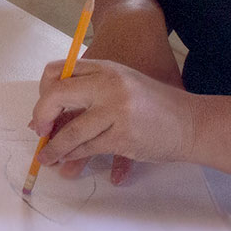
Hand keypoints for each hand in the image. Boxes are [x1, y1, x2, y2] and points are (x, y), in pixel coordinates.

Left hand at [51, 22, 185, 183]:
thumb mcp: (121, 82)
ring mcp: (117, 111)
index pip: (58, 72)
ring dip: (55, 148)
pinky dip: (77, 157)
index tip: (43, 110)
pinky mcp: (124, 137)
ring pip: (73, 131)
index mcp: (105, 68)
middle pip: (59, 96)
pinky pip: (90, 148)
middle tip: (38, 133)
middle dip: (42, 117)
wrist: (192, 121)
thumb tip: (51, 116)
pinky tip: (70, 163)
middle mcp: (108, 86)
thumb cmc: (154, 102)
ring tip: (47, 158)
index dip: (44, 92)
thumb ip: (90, 90)